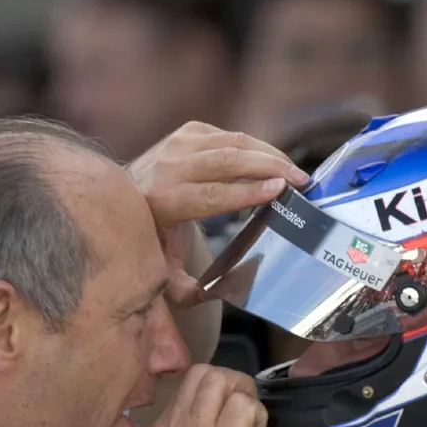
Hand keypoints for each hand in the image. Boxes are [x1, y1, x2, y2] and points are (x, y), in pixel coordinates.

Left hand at [129, 123, 307, 304]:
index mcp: (165, 201)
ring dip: (269, 154)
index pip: (212, 195)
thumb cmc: (151, 236)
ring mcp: (177, 144)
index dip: (249, 192)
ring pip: (233, 142)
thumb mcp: (162, 271)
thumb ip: (185, 291)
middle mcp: (169, 167)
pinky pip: (229, 136)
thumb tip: (211, 294)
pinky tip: (273, 162)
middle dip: (270, 167)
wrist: (124, 196)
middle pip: (227, 161)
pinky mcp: (187, 132)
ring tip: (295, 171)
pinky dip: (255, 147)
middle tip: (301, 181)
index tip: (281, 189)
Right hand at [140, 364, 267, 426]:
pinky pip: (244, 404)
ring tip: (250, 425)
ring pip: (221, 378)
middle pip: (202, 372)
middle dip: (230, 384)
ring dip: (244, 395)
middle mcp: (174, 425)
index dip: (212, 398)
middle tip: (243, 414)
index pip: (185, 389)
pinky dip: (257, 415)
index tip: (224, 420)